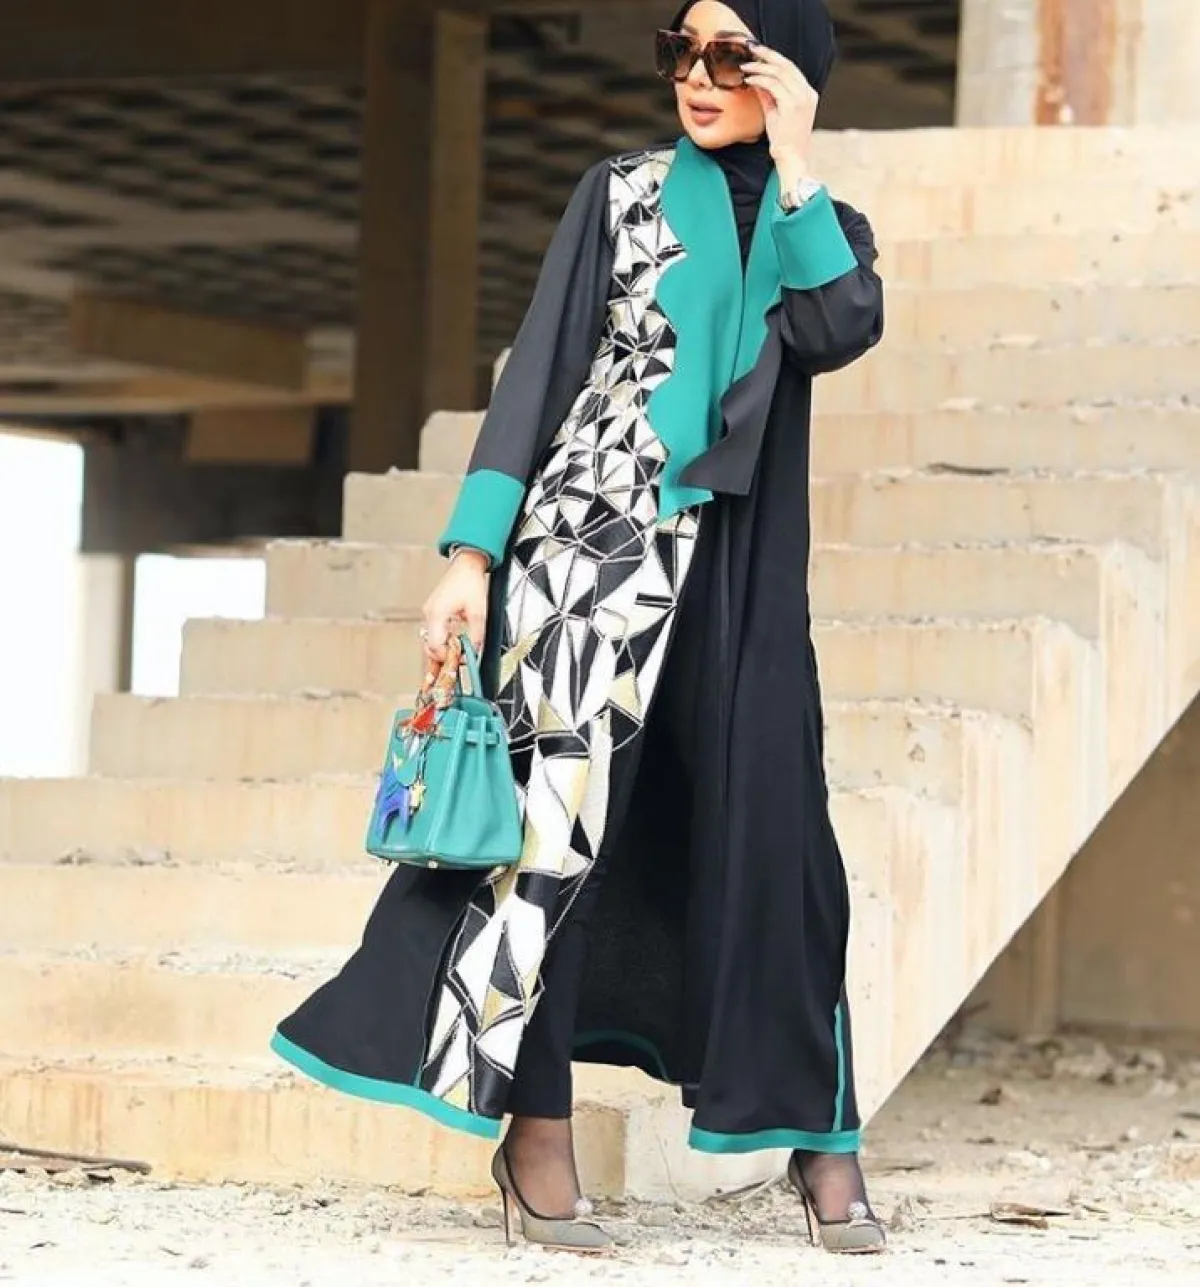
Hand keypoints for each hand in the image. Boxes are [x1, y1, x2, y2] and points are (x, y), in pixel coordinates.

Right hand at [422, 549, 488, 666]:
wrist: (466, 564)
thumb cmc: (470, 582)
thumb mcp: (479, 611)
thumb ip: (477, 634)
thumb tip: (475, 651)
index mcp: (437, 614)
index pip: (435, 645)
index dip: (446, 657)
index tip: (459, 660)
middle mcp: (429, 613)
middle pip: (429, 644)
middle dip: (442, 655)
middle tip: (457, 661)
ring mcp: (430, 611)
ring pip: (431, 638)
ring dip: (443, 647)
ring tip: (456, 652)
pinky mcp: (433, 610)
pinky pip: (434, 630)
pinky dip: (442, 638)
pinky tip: (453, 642)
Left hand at [743, 43, 818, 169]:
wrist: (790, 158)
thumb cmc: (783, 139)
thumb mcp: (774, 112)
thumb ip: (768, 95)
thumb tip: (756, 79)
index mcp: (807, 94)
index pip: (791, 68)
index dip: (774, 57)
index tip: (759, 52)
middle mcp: (807, 93)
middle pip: (787, 64)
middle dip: (767, 54)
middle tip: (751, 47)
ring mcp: (802, 99)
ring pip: (780, 72)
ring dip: (760, 66)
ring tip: (746, 65)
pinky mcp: (792, 106)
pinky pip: (774, 85)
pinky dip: (760, 79)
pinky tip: (749, 78)